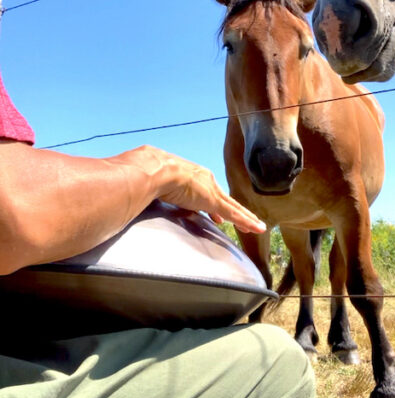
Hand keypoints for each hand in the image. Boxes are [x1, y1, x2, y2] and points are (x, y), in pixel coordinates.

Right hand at [113, 146, 265, 233]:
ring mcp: (209, 191)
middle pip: (223, 199)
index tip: (217, 214)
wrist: (151, 169)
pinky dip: (246, 221)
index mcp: (191, 175)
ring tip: (257, 226)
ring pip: (233, 207)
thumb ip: (151, 190)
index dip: (212, 204)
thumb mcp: (152, 183)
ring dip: (245, 217)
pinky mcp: (212, 200)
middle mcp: (204, 181)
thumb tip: (135, 197)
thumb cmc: (145, 174)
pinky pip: (234, 213)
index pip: (206, 192)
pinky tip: (257, 228)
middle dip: (233, 210)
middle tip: (245, 220)